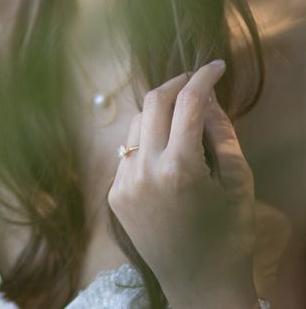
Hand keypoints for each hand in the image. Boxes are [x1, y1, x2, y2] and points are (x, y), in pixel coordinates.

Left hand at [107, 61, 258, 308]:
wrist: (200, 288)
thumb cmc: (230, 237)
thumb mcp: (238, 182)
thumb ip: (222, 133)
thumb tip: (207, 95)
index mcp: (180, 168)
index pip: (188, 102)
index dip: (203, 77)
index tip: (216, 66)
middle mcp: (145, 172)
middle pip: (153, 102)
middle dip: (177, 84)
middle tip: (197, 81)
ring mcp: (124, 184)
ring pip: (136, 123)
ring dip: (159, 111)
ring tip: (183, 117)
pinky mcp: (114, 196)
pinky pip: (128, 151)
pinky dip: (147, 140)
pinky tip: (166, 150)